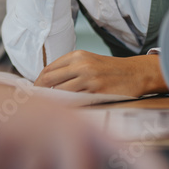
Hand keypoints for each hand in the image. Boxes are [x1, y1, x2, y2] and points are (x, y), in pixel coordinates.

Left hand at [35, 50, 168, 97]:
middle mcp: (82, 66)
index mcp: (78, 56)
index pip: (48, 69)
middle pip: (50, 81)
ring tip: (47, 109)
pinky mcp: (98, 94)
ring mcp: (90, 81)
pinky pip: (76, 103)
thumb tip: (45, 82)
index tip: (32, 91)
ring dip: (52, 102)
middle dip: (39, 92)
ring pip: (61, 93)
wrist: (135, 73)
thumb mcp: (88, 60)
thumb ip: (68, 68)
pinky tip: (64, 113)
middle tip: (34, 102)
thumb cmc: (109, 69)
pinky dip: (68, 108)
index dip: (37, 82)